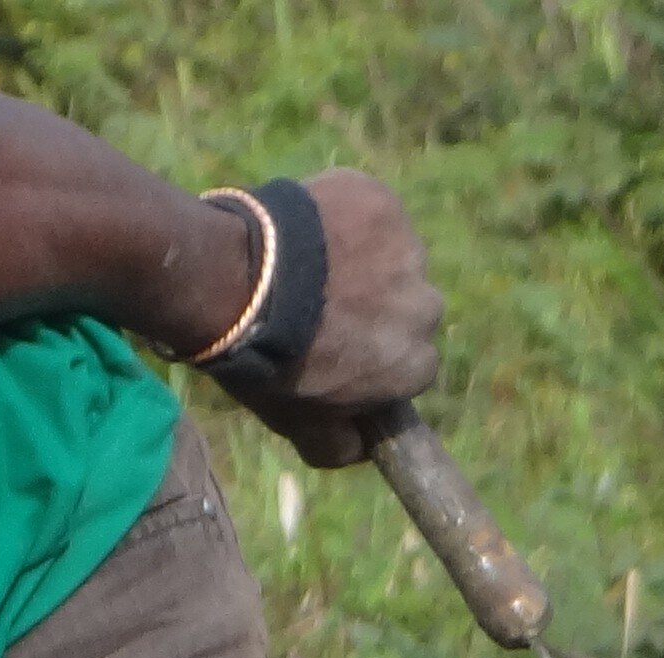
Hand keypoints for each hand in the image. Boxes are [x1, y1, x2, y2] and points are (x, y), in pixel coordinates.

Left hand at [204, 169, 443, 469]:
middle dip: (376, 306)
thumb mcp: (299, 426)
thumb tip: (364, 447)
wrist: (239, 287)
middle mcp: (425, 306)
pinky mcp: (381, 204)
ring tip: (307, 268)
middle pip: (410, 306)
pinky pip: (369, 212)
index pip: (413, 362)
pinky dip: (344, 219)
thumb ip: (340, 446)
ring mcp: (407, 250)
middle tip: (320, 306)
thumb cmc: (269, 365)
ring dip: (360, 260)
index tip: (341, 347)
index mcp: (415, 363)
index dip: (375, 355)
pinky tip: (307, 233)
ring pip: (392, 256)